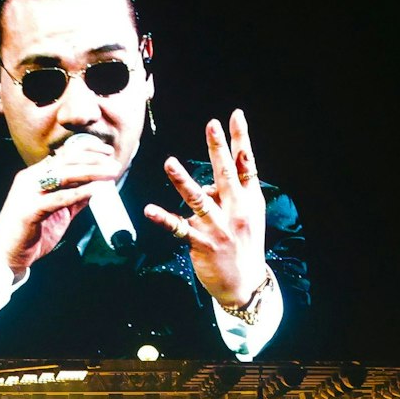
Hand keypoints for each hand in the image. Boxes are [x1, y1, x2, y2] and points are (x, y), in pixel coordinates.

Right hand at [0, 143, 122, 276]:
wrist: (6, 254)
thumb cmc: (30, 233)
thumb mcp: (57, 212)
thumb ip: (74, 200)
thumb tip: (96, 189)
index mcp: (35, 175)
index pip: (63, 154)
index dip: (87, 149)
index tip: (107, 151)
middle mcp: (30, 179)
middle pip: (66, 160)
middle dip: (94, 159)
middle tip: (115, 162)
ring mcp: (28, 193)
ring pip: (63, 175)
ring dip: (91, 172)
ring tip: (110, 173)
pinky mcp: (29, 210)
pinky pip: (58, 198)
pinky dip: (79, 193)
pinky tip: (95, 190)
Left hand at [145, 110, 269, 311]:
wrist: (245, 283)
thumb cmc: (243, 244)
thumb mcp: (247, 215)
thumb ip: (228, 195)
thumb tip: (205, 182)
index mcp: (249, 200)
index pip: (245, 164)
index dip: (241, 139)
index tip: (235, 115)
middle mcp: (236, 211)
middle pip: (225, 174)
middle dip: (217, 149)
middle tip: (211, 125)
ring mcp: (219, 228)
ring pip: (199, 199)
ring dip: (183, 180)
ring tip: (170, 163)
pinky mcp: (202, 244)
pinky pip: (179, 228)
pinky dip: (164, 218)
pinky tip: (149, 209)